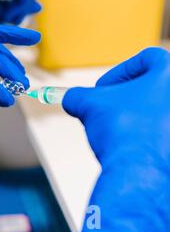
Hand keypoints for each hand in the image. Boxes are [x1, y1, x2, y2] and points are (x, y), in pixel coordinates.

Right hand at [63, 47, 169, 231]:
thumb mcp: (88, 104)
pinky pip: (161, 135)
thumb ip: (77, 96)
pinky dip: (144, 138)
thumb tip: (70, 99)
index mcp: (169, 76)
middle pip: (152, 88)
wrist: (140, 173)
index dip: (120, 71)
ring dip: (133, 118)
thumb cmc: (124, 131)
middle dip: (124, 98)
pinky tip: (127, 149)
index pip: (148, 59)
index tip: (103, 89)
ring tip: (114, 132)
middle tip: (106, 110)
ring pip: (156, 113)